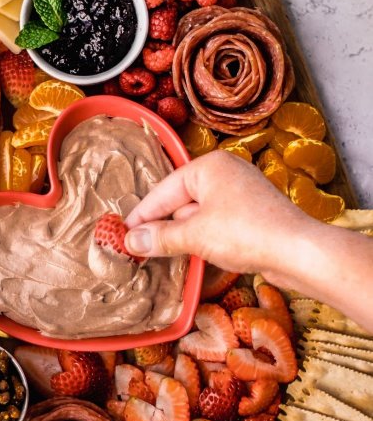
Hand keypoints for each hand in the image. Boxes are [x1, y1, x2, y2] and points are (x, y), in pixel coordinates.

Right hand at [124, 150, 311, 275]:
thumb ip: (159, 237)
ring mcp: (239, 194)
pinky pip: (213, 223)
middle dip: (160, 225)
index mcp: (209, 166)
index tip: (122, 232)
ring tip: (157, 253)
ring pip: (197, 214)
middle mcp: (224, 174)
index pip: (164, 190)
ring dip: (179, 234)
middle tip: (137, 246)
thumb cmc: (244, 233)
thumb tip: (130, 241)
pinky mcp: (249, 215)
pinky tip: (188, 253)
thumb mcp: (195, 235)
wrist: (298, 252)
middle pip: (180, 201)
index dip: (142, 213)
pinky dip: (199, 237)